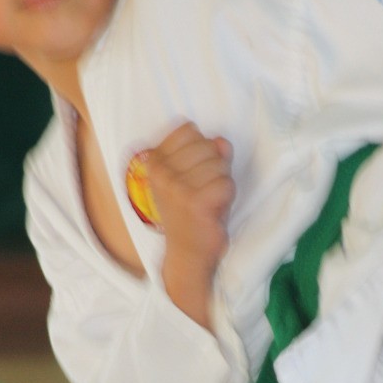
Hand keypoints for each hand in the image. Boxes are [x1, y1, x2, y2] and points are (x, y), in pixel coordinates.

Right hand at [146, 122, 234, 328]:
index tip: (193, 172)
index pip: (189, 129)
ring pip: (220, 164)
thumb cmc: (191, 212)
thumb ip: (208, 153)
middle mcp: (161, 173)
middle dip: (215, 166)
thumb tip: (222, 142)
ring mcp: (177, 188)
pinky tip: (214, 210)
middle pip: (207, 144)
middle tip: (204, 190)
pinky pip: (226, 183)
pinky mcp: (195, 203)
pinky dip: (227, 197)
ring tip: (209, 201)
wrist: (187, 254)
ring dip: (222, 183)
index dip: (201, 147)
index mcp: (154, 162)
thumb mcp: (193, 176)